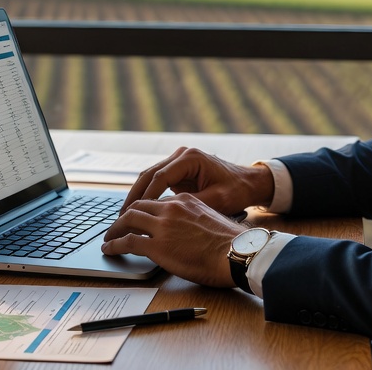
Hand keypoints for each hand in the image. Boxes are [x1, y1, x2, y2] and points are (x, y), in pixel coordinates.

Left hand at [102, 193, 243, 286]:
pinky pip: (128, 241)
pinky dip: (114, 244)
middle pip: (138, 206)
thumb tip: (188, 231)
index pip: (157, 202)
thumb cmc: (231, 244)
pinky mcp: (157, 245)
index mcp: (185, 201)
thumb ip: (195, 220)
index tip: (139, 219)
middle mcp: (171, 208)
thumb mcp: (212, 220)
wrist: (237, 254)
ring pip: (128, 220)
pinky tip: (109, 249)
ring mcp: (162, 226)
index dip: (145, 212)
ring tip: (109, 237)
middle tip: (118, 226)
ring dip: (115, 229)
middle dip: (125, 216)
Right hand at [121, 147, 274, 215]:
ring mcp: (178, 161)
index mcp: (190, 158)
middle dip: (134, 196)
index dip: (145, 197)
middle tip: (121, 217)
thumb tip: (164, 216)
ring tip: (125, 217)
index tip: (133, 214)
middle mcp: (181, 155)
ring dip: (137, 196)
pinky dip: (147, 196)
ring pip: (149, 177)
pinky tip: (137, 212)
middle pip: (149, 174)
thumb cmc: (237, 191)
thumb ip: (189, 205)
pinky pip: (156, 182)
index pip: (160, 177)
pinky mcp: (178, 171)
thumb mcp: (215, 200)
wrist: (249, 182)